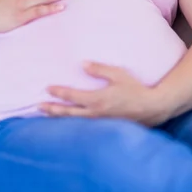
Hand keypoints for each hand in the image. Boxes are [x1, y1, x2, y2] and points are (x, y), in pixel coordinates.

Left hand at [40, 61, 165, 126]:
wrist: (153, 108)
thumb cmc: (136, 89)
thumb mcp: (119, 74)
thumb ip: (100, 69)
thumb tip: (83, 64)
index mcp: (97, 99)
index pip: (72, 96)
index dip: (59, 92)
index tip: (47, 89)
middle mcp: (96, 113)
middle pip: (68, 113)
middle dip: (52, 109)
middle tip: (38, 106)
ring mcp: (100, 123)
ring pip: (74, 122)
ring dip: (59, 118)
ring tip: (47, 116)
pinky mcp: (105, 127)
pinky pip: (84, 127)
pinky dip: (72, 125)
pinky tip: (67, 123)